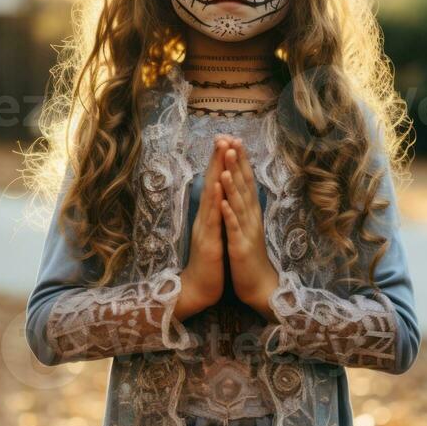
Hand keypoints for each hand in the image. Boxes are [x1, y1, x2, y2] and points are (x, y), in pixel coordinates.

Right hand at [175, 139, 227, 319]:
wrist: (199, 290)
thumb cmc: (209, 263)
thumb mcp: (215, 234)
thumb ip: (216, 215)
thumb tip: (221, 196)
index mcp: (209, 216)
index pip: (215, 184)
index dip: (220, 162)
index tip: (227, 140)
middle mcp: (205, 217)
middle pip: (211, 183)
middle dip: (217, 159)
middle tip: (222, 135)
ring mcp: (205, 228)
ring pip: (211, 195)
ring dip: (217, 172)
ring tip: (221, 151)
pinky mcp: (208, 242)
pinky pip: (213, 219)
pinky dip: (216, 201)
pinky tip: (219, 186)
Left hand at [219, 138, 278, 322]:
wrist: (259, 285)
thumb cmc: (249, 254)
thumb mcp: (247, 225)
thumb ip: (244, 205)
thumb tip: (240, 185)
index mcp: (250, 211)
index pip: (246, 180)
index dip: (240, 159)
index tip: (234, 138)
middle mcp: (251, 217)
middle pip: (244, 185)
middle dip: (237, 163)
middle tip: (232, 140)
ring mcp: (247, 231)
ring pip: (239, 203)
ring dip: (232, 183)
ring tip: (226, 164)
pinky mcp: (241, 246)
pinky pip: (234, 228)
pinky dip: (229, 214)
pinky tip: (223, 201)